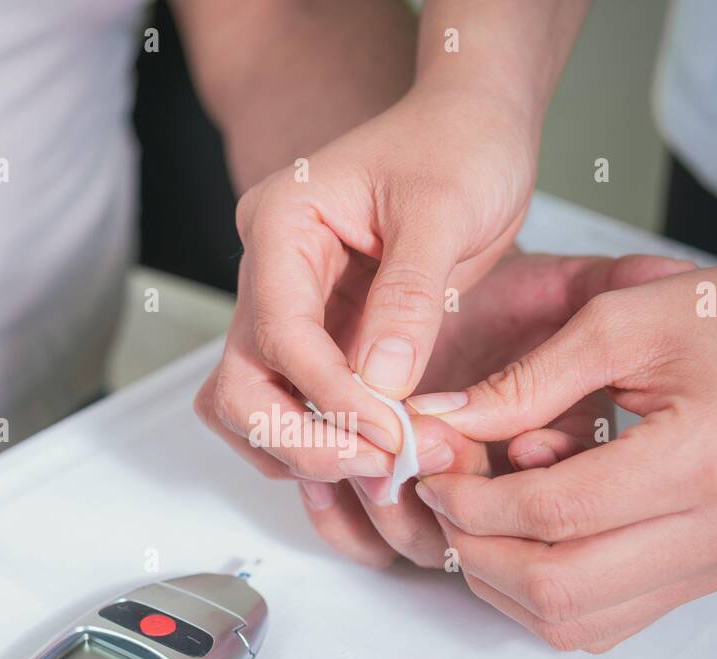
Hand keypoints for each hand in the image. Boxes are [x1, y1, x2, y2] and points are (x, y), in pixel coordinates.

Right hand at [195, 85, 537, 483]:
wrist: (476, 131)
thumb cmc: (459, 145)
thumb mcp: (443, 209)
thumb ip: (409, 296)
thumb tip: (382, 382)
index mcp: (280, 224)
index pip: (278, 333)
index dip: (330, 395)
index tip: (391, 434)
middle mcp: (271, 272)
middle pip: (241, 385)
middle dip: (302, 438)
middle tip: (378, 466)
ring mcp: (292, 309)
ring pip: (255, 407)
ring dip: (308, 452)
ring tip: (385, 469)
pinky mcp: (324, 338)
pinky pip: (301, 407)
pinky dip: (330, 443)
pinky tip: (381, 458)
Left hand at [413, 259, 716, 651]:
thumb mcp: (618, 321)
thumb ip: (524, 380)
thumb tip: (437, 422)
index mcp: (707, 457)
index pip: (557, 512)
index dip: (475, 501)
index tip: (432, 472)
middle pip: (560, 588)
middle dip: (476, 552)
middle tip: (442, 502)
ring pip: (575, 624)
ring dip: (501, 585)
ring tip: (473, 524)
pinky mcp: (710, 579)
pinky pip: (605, 624)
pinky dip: (542, 598)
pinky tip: (518, 544)